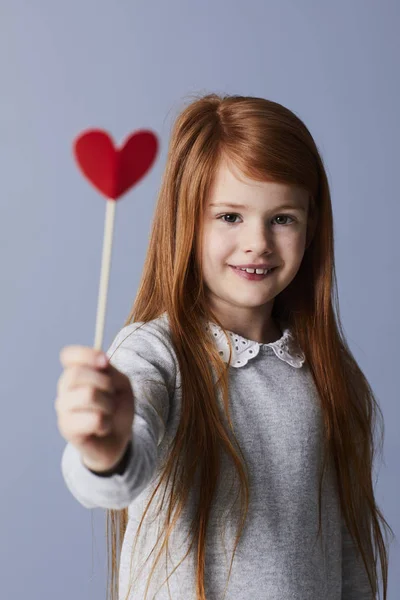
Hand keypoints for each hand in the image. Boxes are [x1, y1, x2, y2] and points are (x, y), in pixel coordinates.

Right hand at [55, 345, 134, 471]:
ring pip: (89, 395)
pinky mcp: (67, 428)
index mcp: (75, 373)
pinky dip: (106, 423)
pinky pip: (94, 419)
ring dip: (108, 405)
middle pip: (78, 373)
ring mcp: (62, 409)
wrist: (117, 440)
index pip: (69, 355)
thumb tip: (102, 362)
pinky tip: (102, 427)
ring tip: (107, 413)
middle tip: (111, 396)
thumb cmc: (117, 408)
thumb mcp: (120, 384)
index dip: (88, 355)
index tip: (105, 363)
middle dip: (105, 383)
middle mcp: (64, 389)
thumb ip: (110, 370)